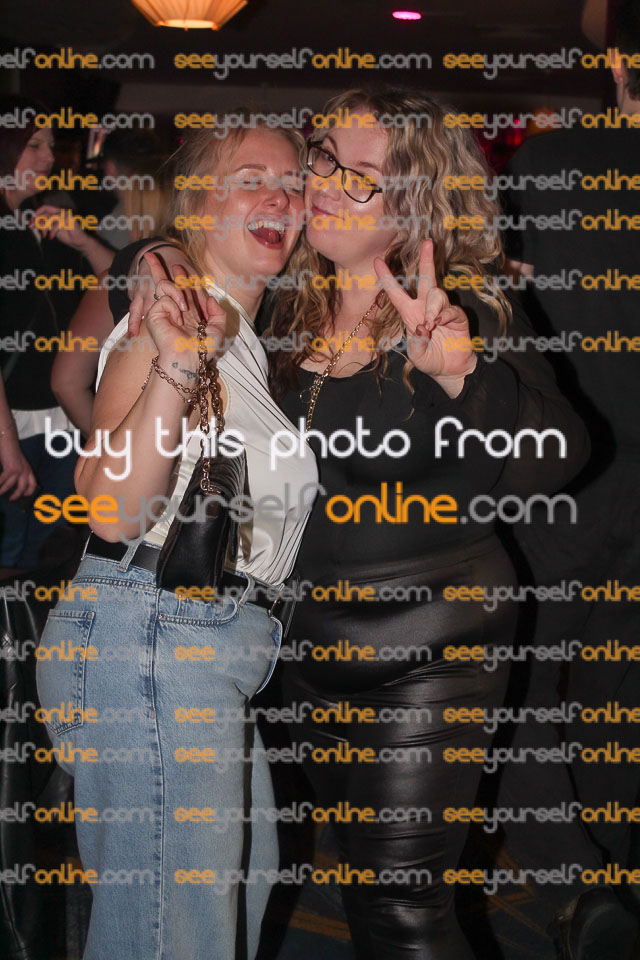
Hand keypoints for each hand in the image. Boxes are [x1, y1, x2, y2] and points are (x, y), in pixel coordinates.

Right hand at [0, 434, 36, 500]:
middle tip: (10, 499)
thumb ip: (17, 472)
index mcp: (28, 469)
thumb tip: (11, 484)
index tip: (24, 496)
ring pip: (10, 485)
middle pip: (23, 487)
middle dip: (16, 495)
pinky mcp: (11, 468)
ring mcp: (18, 470)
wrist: (8, 440)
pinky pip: (3, 480)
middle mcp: (25, 470)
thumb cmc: (10, 452)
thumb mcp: (17, 463)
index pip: (33, 484)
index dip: (30, 491)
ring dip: (3, 490)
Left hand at [31, 204, 87, 249]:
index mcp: (57, 211)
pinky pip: (57, 224)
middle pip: (46, 211)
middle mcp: (61, 211)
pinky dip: (52, 231)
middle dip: (38, 219)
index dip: (36, 213)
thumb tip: (34, 221)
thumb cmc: (67, 236)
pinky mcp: (69, 219)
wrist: (78, 242)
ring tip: (44, 235)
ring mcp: (66, 214)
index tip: (31, 222)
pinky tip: (51, 237)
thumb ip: (45, 224)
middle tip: (33, 227)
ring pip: (50, 217)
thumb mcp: (52, 229)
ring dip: (45, 227)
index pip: (44, 208)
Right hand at [142, 267, 226, 364]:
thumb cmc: (202, 349)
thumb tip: (211, 298)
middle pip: (167, 285)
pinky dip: (173, 306)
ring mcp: (163, 312)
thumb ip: (218, 312)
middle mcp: (175, 311)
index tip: (185, 270)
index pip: (187, 293)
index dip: (188, 281)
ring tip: (184, 307)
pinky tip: (177, 318)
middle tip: (161, 258)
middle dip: (163, 269)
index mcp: (189, 315)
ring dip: (178, 291)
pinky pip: (164, 298)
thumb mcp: (218, 329)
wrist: (189, 359)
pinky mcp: (154, 314)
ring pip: (164, 285)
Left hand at [374, 239, 476, 393]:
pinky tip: (439, 324)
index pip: (397, 292)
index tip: (378, 261)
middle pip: (426, 279)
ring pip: (436, 295)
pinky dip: (443, 315)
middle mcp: (425, 307)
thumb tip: (424, 327)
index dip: (387, 277)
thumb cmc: (429, 359)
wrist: (449, 370)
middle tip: (428, 243)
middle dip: (426, 260)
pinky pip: (450, 309)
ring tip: (430, 324)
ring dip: (432, 308)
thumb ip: (417, 341)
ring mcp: (442, 310)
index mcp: (410, 313)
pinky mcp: (456, 316)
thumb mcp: (416, 353)